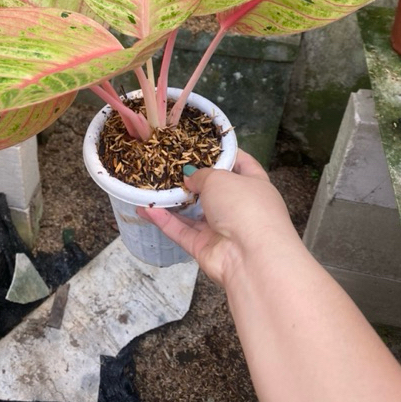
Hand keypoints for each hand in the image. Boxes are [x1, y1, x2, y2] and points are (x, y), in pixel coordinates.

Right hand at [137, 150, 294, 286]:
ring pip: (193, 213)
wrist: (251, 258)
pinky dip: (165, 221)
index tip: (202, 144)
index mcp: (254, 185)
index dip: (224, 153)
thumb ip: (202, 174)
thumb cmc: (244, 206)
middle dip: (193, 179)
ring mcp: (223, 229)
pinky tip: (146, 209)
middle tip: (169, 165)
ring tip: (151, 186)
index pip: (241, 163)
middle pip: (214, 190)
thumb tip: (191, 179)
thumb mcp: (220, 178)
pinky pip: (182, 232)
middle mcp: (240, 207)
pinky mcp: (205, 248)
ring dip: (173, 202)